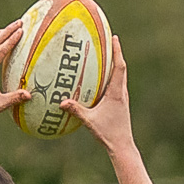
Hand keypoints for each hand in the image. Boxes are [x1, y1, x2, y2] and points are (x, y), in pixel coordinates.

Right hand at [60, 35, 133, 154]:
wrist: (122, 144)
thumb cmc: (108, 133)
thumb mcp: (89, 121)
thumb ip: (76, 110)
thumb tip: (61, 102)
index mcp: (117, 92)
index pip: (119, 66)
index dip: (117, 51)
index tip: (115, 38)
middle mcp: (122, 92)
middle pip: (121, 68)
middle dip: (116, 54)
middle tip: (109, 41)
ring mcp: (122, 98)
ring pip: (120, 76)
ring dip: (114, 65)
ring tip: (105, 56)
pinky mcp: (120, 104)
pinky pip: (116, 86)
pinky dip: (110, 78)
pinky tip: (101, 81)